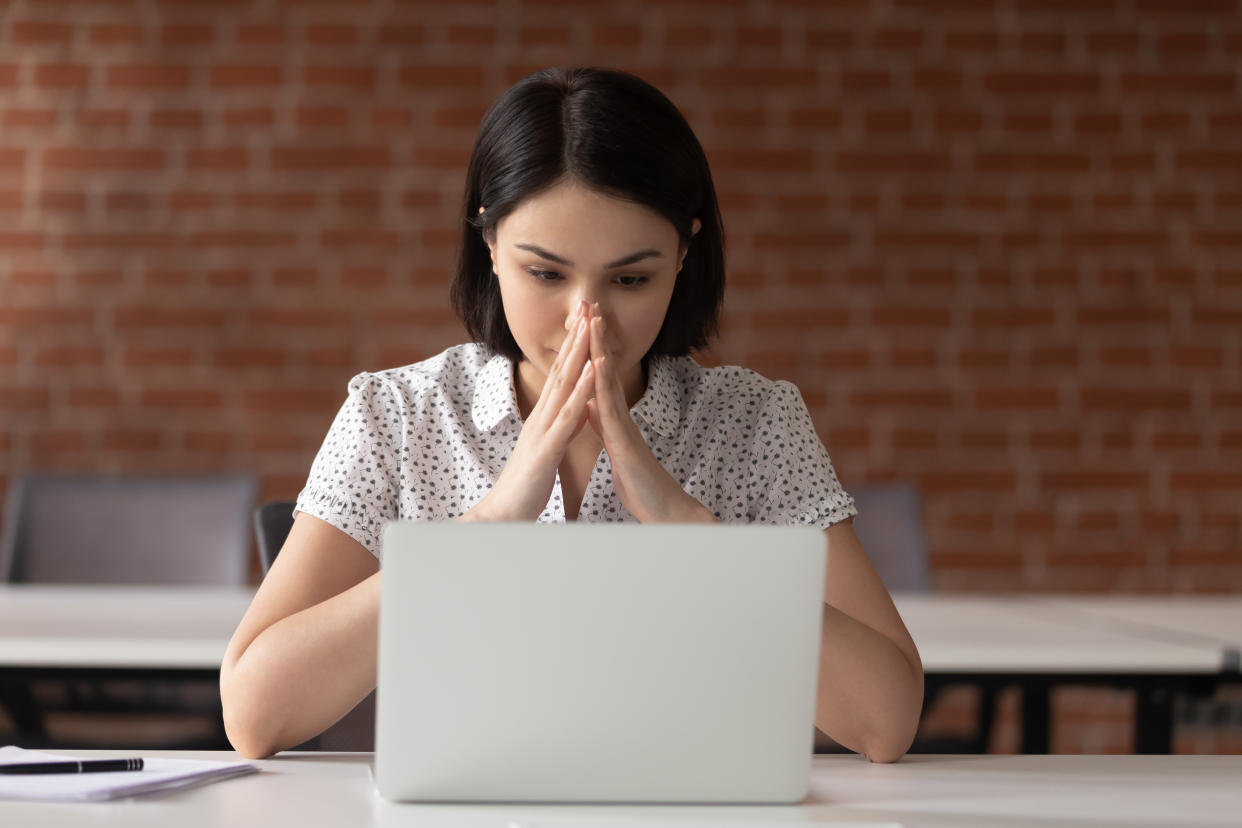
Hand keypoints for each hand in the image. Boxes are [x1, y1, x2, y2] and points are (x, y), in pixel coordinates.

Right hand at [464, 301, 596, 520]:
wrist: (500, 518)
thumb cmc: (522, 490)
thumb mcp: (543, 455)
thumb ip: (556, 434)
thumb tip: (568, 420)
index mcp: (542, 420)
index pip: (560, 377)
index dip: (573, 348)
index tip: (585, 323)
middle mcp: (540, 418)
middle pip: (561, 370)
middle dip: (576, 338)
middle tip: (588, 306)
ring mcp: (542, 431)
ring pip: (564, 385)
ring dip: (579, 353)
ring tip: (591, 325)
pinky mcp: (546, 449)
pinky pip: (567, 416)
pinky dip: (581, 391)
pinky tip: (592, 372)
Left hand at [584, 306, 716, 523]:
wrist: (662, 509)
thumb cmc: (639, 482)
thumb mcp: (616, 447)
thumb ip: (604, 424)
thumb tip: (591, 403)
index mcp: (613, 418)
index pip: (598, 377)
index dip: (589, 349)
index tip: (582, 322)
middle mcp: (620, 415)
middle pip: (604, 369)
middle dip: (595, 337)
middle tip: (588, 304)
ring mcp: (624, 425)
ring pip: (608, 381)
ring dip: (600, 349)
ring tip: (593, 320)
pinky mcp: (625, 441)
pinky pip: (612, 409)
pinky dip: (603, 385)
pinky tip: (598, 365)